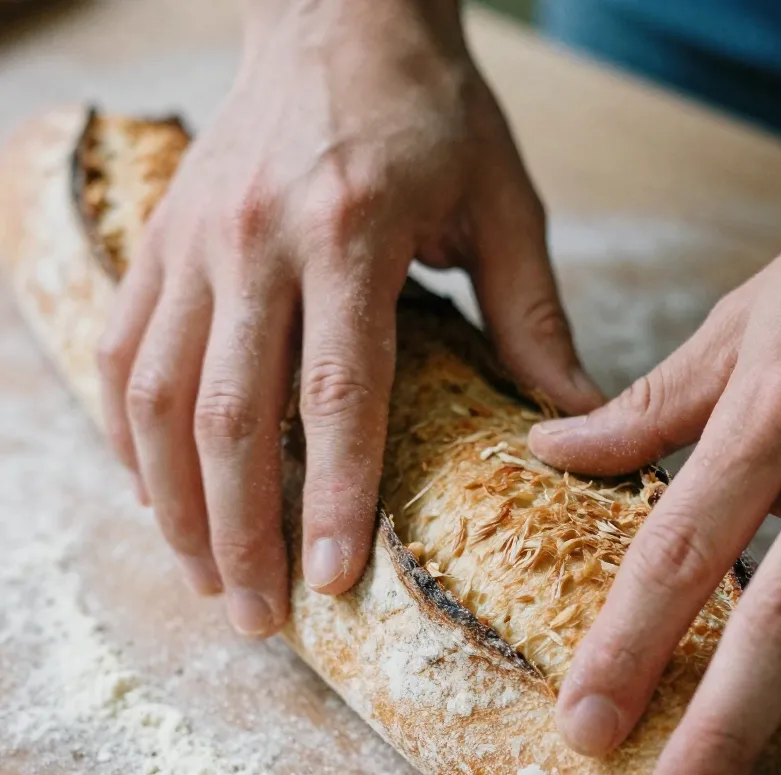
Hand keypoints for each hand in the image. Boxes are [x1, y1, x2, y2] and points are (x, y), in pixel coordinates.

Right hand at [97, 0, 600, 636]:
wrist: (336, 11)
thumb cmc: (430, 111)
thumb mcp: (503, 203)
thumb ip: (531, 315)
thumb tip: (569, 423)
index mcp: (351, 232)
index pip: (336, 392)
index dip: (329, 496)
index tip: (330, 583)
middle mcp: (254, 240)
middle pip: (228, 414)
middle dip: (242, 532)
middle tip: (260, 620)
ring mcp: (193, 240)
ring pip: (158, 397)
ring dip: (176, 503)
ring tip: (208, 581)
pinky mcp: (161, 241)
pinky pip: (124, 353)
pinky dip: (133, 436)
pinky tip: (158, 495)